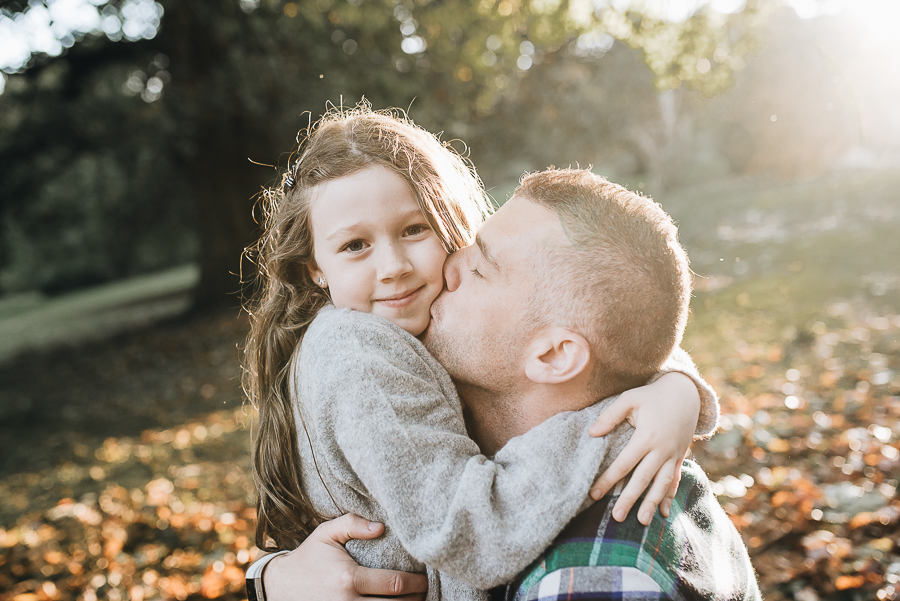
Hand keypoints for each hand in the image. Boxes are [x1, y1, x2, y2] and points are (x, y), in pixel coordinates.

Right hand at [263, 513, 428, 599]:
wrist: (280, 586)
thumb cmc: (310, 557)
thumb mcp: (326, 533)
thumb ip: (353, 523)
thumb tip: (381, 526)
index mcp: (348, 579)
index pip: (395, 584)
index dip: (416, 583)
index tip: (426, 578)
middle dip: (416, 600)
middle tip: (426, 590)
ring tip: (415, 600)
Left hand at [586, 372, 699, 524]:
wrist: (686, 392)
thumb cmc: (653, 395)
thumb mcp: (630, 398)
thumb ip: (610, 415)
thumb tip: (591, 433)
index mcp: (647, 436)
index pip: (624, 463)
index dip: (608, 480)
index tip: (594, 494)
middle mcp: (662, 449)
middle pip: (643, 478)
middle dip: (629, 499)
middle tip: (616, 517)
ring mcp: (673, 455)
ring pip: (662, 484)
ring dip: (652, 503)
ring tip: (641, 521)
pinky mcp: (680, 457)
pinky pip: (675, 480)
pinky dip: (670, 496)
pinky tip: (664, 513)